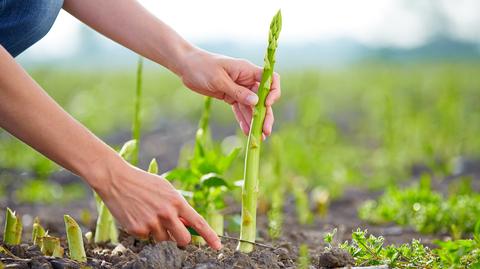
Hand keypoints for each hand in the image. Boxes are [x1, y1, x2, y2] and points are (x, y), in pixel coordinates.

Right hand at [91, 155, 221, 249]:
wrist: (117, 180)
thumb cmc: (143, 183)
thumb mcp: (165, 189)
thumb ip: (177, 206)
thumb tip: (187, 224)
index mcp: (176, 201)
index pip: (198, 222)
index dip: (209, 236)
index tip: (217, 246)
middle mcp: (166, 214)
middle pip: (183, 240)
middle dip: (181, 240)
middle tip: (175, 233)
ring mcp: (152, 223)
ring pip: (163, 240)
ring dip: (159, 233)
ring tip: (148, 215)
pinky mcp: (138, 230)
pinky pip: (147, 238)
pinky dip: (144, 231)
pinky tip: (137, 216)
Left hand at [179, 49, 280, 136]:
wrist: (186, 66)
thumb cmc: (202, 67)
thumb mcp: (219, 79)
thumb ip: (237, 91)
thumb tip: (256, 102)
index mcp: (247, 70)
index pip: (270, 79)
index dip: (272, 92)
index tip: (266, 104)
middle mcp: (246, 80)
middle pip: (262, 98)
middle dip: (265, 115)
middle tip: (265, 131)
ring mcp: (239, 89)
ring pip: (252, 107)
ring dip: (255, 122)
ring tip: (257, 138)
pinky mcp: (230, 96)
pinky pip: (240, 110)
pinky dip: (243, 120)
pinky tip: (246, 132)